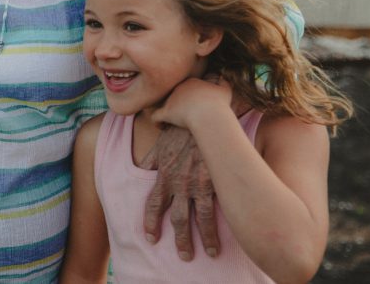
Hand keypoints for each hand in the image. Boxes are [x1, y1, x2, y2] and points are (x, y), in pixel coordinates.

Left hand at [139, 123, 218, 260]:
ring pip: (199, 219)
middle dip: (180, 239)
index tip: (150, 238)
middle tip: (184, 256)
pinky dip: (220, 225)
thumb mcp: (160, 142)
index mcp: (164, 174)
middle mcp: (179, 183)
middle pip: (177, 218)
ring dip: (205, 239)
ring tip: (211, 253)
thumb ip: (151, 159)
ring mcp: (198, 183)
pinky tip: (228, 236)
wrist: (201, 114)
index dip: (150, 222)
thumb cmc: (180, 126)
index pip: (153, 203)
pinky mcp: (216, 181)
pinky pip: (218, 209)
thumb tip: (142, 169)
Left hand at [152, 78, 231, 129]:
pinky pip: (155, 117)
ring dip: (167, 112)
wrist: (210, 114)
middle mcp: (178, 88)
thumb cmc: (219, 104)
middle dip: (176, 104)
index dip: (187, 96)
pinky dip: (157, 122)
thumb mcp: (225, 90)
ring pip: (163, 104)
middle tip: (181, 115)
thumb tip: (223, 77)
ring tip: (170, 122)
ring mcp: (170, 100)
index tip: (191, 106)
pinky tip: (161, 127)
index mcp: (190, 82)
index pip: (185, 87)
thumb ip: (224, 82)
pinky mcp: (166, 112)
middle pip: (174, 95)